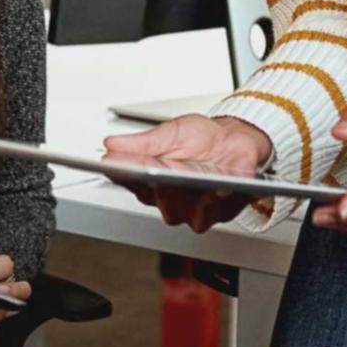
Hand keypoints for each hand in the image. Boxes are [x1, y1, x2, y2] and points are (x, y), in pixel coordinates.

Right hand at [103, 114, 272, 232]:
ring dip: (183, 194)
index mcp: (149, 178)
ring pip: (178, 208)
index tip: (113, 164)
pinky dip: (211, 200)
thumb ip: (143, 142)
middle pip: (153, 197)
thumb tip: (112, 143)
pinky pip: (208, 212)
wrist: (235, 142)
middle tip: (151, 171)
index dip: (121, 172)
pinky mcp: (213, 214)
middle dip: (153, 184)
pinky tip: (215, 188)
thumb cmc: (202, 139)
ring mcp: (188, 209)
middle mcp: (166, 199)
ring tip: (185, 178)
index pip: (128, 178)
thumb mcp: (171, 132)